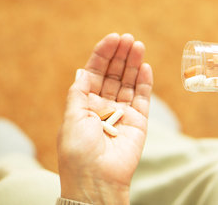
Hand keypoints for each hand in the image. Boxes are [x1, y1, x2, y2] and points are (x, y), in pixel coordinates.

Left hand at [57, 33, 152, 203]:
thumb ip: (79, 93)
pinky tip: (146, 66)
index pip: (95, 73)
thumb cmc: (78, 152)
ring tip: (138, 45)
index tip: (112, 39)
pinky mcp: (138, 121)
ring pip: (129, 82)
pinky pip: (142, 98)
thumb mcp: (71, 118)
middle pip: (114, 74)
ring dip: (134, 63)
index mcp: (85, 104)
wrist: (96, 179)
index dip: (103, 55)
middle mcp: (104, 105)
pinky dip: (145, 82)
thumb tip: (82, 71)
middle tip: (128, 38)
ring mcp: (122, 113)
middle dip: (120, 55)